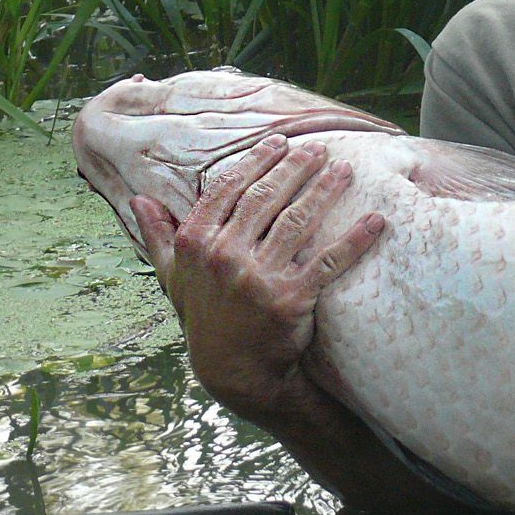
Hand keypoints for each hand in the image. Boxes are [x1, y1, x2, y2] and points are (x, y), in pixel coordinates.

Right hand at [130, 134, 384, 424]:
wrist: (234, 371)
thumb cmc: (205, 317)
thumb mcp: (173, 278)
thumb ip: (159, 236)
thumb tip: (137, 200)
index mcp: (196, 244)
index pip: (228, 190)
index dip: (256, 162)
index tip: (279, 143)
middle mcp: (224, 256)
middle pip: (266, 198)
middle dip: (295, 169)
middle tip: (319, 149)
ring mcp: (258, 277)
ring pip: (298, 221)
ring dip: (325, 191)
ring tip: (345, 170)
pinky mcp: (291, 298)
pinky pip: (329, 260)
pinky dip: (356, 239)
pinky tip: (376, 220)